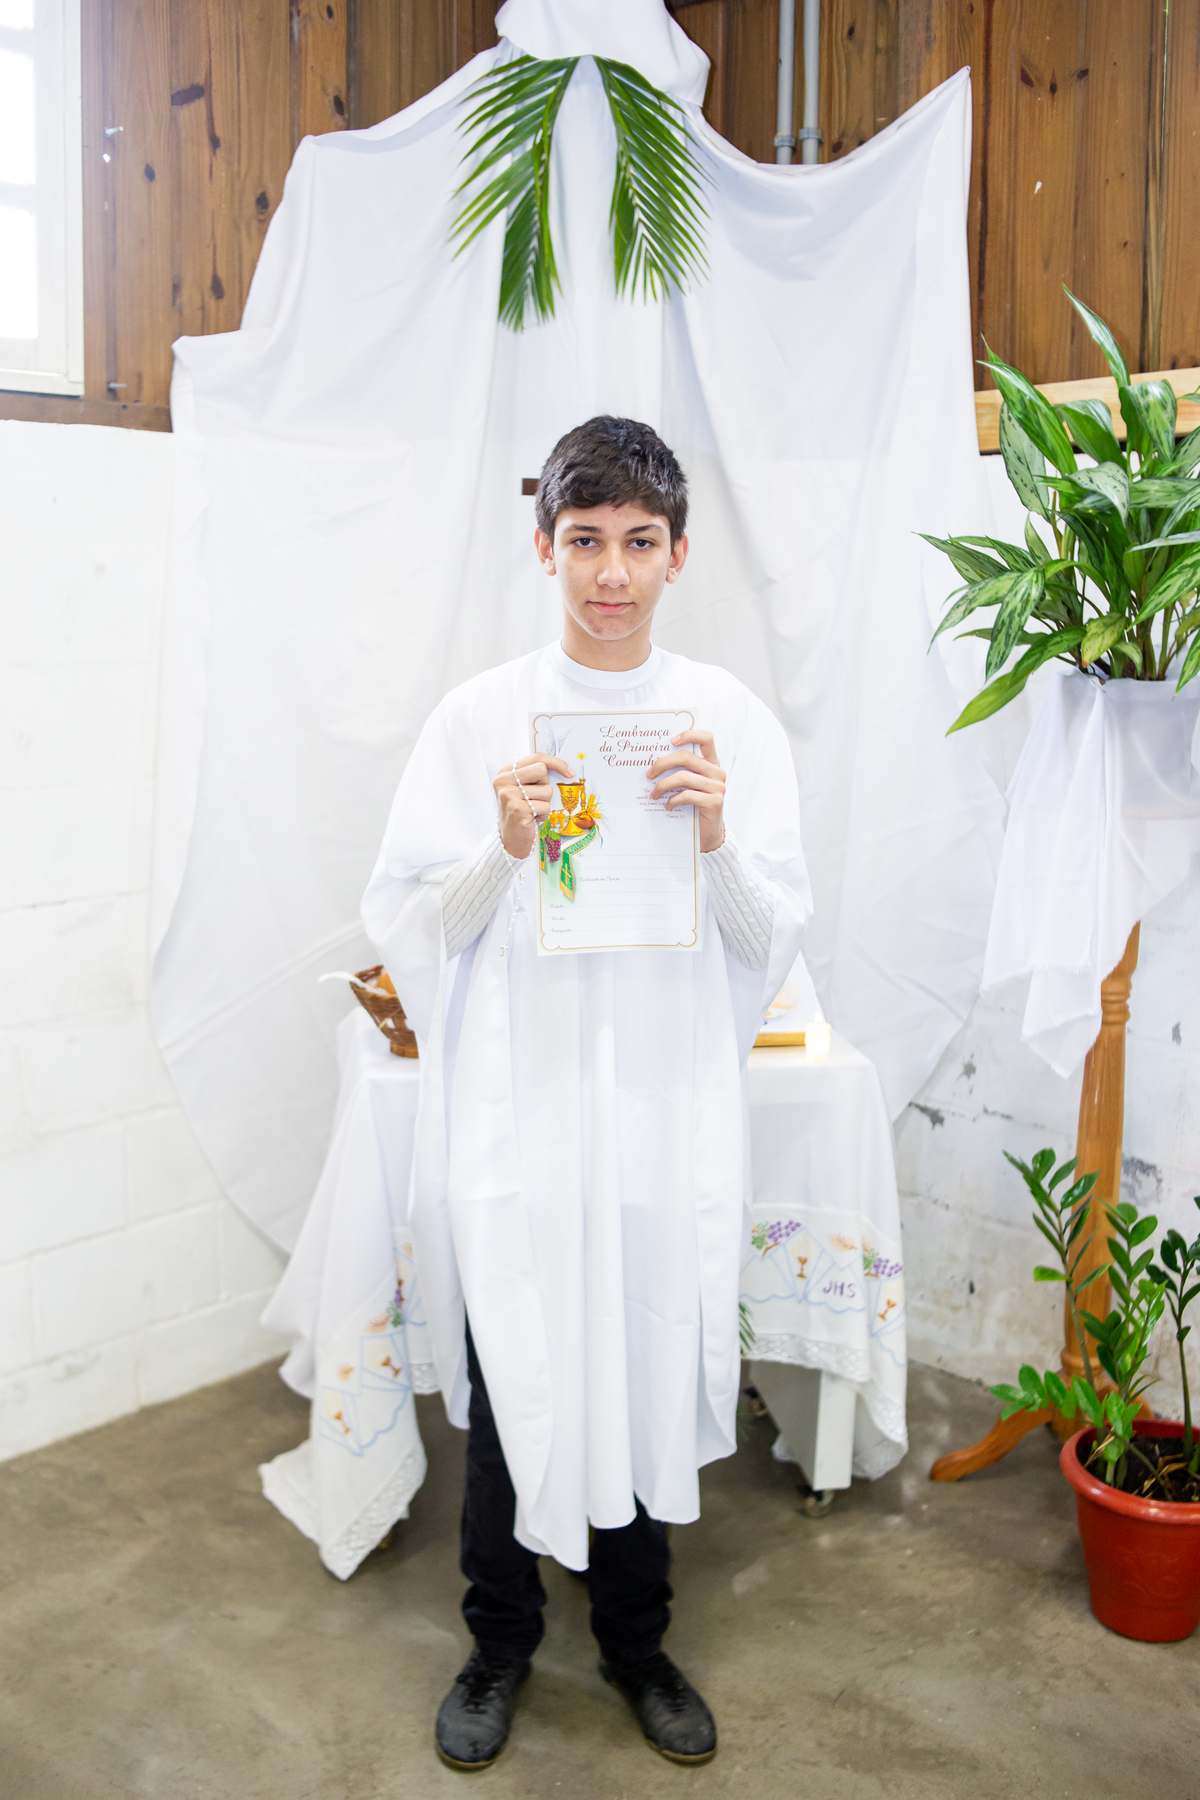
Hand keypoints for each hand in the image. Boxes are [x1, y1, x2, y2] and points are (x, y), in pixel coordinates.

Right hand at [494, 755, 571, 858]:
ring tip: (532, 811)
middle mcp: (503, 780)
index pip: (536, 757)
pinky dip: (543, 815)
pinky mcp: (517, 808)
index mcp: (505, 771)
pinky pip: (545, 806)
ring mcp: (508, 794)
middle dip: (545, 785)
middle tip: (536, 798)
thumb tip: (565, 768)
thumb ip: (535, 775)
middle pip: (542, 770)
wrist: (510, 840)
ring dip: (544, 803)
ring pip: (546, 790)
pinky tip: (532, 819)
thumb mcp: (524, 788)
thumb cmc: (521, 812)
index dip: (556, 763)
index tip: (569, 771)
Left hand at [648, 728, 725, 852]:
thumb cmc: (694, 805)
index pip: (706, 739)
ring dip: (663, 785)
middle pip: (687, 757)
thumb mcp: (689, 785)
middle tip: (649, 774)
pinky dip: (672, 800)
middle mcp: (717, 772)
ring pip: (683, 777)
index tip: (670, 741)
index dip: (689, 735)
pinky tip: (667, 806)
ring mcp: (718, 787)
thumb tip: (653, 763)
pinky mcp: (714, 802)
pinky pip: (687, 795)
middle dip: (663, 763)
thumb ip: (681, 771)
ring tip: (653, 794)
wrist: (708, 832)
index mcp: (712, 763)